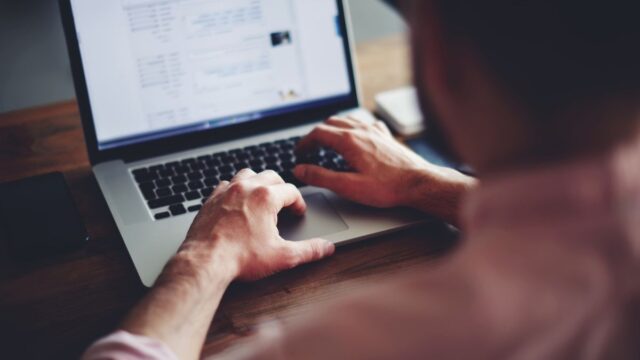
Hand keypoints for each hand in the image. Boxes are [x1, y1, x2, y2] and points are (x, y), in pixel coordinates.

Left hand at [183, 169, 334, 281]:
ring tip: (262, 197)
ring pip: (247, 174)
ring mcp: (226, 191)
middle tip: (285, 203)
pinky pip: (225, 185)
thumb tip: (326, 248)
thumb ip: (308, 250)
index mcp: (266, 197)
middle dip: (281, 188)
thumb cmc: (241, 258)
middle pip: (271, 176)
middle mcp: (246, 188)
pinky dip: (235, 189)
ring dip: (257, 182)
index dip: (299, 203)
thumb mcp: (282, 256)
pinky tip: (237, 203)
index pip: (291, 191)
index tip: (298, 212)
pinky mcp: (210, 200)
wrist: (205, 262)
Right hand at [295, 117, 474, 223]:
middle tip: (309, 148)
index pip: (318, 133)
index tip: (299, 152)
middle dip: (316, 134)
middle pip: (330, 123)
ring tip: (327, 141)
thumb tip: (300, 170)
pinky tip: (355, 135)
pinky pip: (364, 123)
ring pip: (347, 120)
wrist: (418, 183)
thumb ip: (321, 177)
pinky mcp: (385, 136)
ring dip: (333, 128)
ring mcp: (375, 131)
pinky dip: (353, 127)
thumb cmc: (387, 187)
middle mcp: (361, 130)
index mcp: (349, 141)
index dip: (304, 143)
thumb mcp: (348, 186)